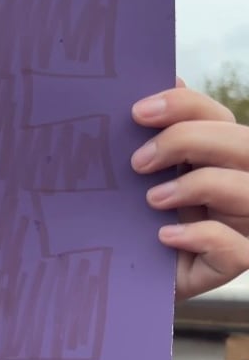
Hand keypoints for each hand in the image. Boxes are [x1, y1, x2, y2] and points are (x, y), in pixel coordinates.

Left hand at [132, 77, 248, 299]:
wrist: (123, 278)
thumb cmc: (135, 220)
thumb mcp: (139, 178)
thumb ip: (152, 136)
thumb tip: (164, 81)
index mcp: (221, 155)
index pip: (218, 116)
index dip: (184, 107)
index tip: (137, 112)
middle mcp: (243, 183)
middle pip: (244, 144)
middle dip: (188, 141)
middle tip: (137, 162)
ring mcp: (247, 224)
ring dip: (198, 186)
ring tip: (152, 199)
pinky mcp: (236, 262)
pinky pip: (237, 249)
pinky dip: (201, 236)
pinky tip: (165, 236)